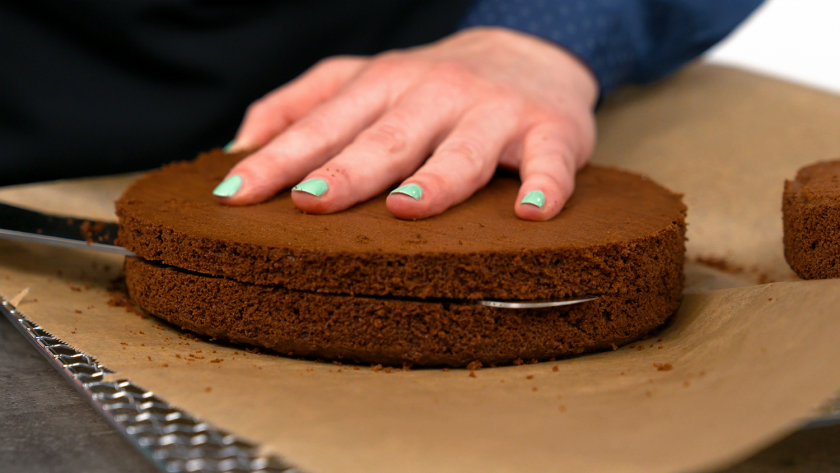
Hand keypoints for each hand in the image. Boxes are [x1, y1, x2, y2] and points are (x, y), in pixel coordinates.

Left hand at [217, 27, 597, 220]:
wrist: (530, 52)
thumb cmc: (435, 82)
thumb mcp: (364, 80)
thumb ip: (302, 103)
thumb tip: (241, 142)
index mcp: (384, 85)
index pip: (325, 125)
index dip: (280, 159)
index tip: (235, 192)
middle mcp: (436, 95)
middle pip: (387, 138)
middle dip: (347, 170)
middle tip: (308, 202)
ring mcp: (494, 113)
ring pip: (463, 150)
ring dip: (437, 179)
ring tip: (406, 206)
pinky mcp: (549, 131)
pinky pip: (550, 161)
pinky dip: (546, 185)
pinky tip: (531, 212)